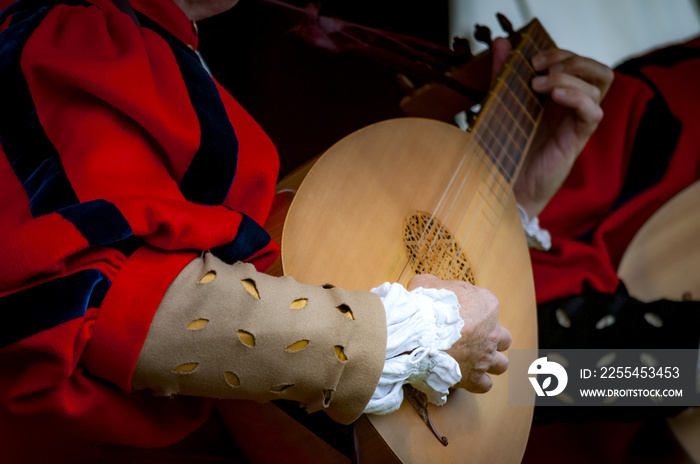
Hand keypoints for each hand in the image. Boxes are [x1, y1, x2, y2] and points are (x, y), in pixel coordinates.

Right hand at [407, 274, 511, 392]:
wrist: (417, 333)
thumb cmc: (424, 305)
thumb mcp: (426, 283)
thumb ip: (433, 285)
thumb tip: (427, 287)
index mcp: (486, 305)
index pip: (488, 306)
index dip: (473, 310)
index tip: (457, 314)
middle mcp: (492, 332)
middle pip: (503, 338)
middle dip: (491, 339)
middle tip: (472, 339)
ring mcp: (485, 356)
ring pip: (501, 364)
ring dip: (489, 362)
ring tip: (473, 360)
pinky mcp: (474, 377)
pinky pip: (485, 385)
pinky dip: (477, 382)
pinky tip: (464, 376)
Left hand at [491, 37, 613, 218]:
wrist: (504, 187)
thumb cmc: (504, 149)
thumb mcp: (500, 105)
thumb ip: (502, 75)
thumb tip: (500, 42)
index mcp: (558, 98)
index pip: (578, 63)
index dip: (560, 53)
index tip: (532, 59)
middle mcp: (572, 108)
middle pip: (598, 70)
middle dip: (572, 59)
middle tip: (541, 68)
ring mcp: (576, 123)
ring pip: (600, 85)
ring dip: (570, 76)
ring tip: (539, 86)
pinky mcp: (576, 140)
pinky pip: (594, 111)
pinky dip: (577, 96)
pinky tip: (554, 96)